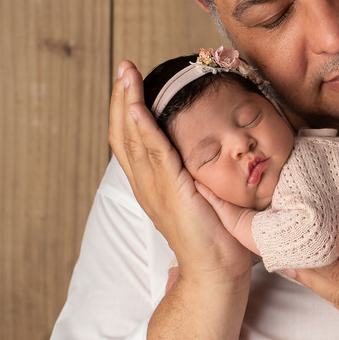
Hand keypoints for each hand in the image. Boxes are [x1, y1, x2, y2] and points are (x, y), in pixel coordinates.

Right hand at [108, 61, 250, 282]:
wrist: (216, 272)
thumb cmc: (215, 237)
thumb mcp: (202, 195)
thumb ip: (196, 174)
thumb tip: (205, 152)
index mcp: (151, 184)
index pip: (131, 139)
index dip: (128, 108)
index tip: (130, 81)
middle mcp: (146, 184)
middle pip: (123, 133)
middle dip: (123, 97)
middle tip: (124, 67)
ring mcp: (155, 188)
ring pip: (133, 138)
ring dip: (129, 102)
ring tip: (126, 75)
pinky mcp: (171, 192)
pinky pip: (154, 154)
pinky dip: (143, 128)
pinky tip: (139, 107)